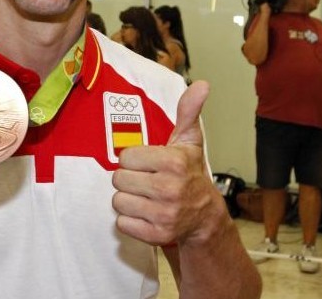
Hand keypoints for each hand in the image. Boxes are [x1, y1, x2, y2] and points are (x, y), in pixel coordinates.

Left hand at [112, 81, 224, 245]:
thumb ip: (188, 112)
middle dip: (129, 180)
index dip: (134, 160)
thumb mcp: (189, 141)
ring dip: (128, 200)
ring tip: (146, 198)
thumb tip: (201, 84)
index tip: (149, 164)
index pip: (126, 157)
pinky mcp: (157, 235)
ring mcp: (164, 214)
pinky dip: (130, 220)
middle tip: (146, 181)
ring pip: (118, 201)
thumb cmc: (189, 173)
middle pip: (118, 179)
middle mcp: (170, 189)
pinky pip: (122, 223)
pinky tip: (146, 214)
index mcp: (174, 162)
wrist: (203, 216)